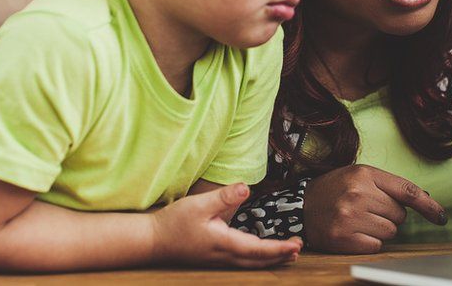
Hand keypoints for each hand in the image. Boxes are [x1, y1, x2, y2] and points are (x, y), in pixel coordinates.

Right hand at [151, 182, 302, 267]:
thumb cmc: (174, 223)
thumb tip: (246, 188)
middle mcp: (224, 256)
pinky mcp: (215, 258)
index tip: (295, 246)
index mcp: (224, 243)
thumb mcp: (198, 204)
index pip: (258, 249)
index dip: (279, 248)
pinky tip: (260, 252)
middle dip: (280, 256)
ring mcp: (219, 259)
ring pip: (251, 263)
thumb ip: (224, 197)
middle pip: (259, 261)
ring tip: (286, 253)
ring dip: (270, 259)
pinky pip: (242, 262)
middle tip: (298, 248)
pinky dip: (257, 258)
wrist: (153, 241)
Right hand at [302, 164, 445, 253]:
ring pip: (390, 232)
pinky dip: (369, 242)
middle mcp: (358, 193)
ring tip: (360, 220)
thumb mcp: (359, 176)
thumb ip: (389, 185)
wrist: (301, 205)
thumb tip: (424, 200)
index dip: (428, 205)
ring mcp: (350, 216)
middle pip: (400, 215)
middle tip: (368, 209)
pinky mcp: (344, 238)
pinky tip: (354, 232)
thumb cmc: (335, 189)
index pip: (407, 191)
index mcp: (365, 174)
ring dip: (380, 229)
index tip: (441, 216)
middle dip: (389, 215)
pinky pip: (376, 245)